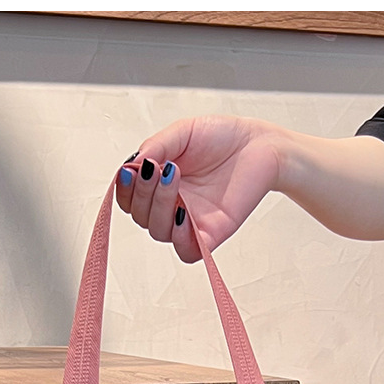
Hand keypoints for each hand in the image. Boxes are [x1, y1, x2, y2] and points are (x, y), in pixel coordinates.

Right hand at [115, 117, 285, 263]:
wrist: (259, 145)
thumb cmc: (222, 137)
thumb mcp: (182, 133)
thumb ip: (156, 147)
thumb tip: (132, 165)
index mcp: (159, 183)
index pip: (129, 199)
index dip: (124, 189)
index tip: (132, 170)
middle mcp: (171, 205)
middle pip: (141, 216)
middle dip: (143, 192)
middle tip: (158, 168)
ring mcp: (190, 221)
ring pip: (159, 232)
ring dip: (160, 205)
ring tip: (174, 175)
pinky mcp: (210, 234)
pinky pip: (186, 251)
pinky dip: (179, 237)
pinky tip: (182, 213)